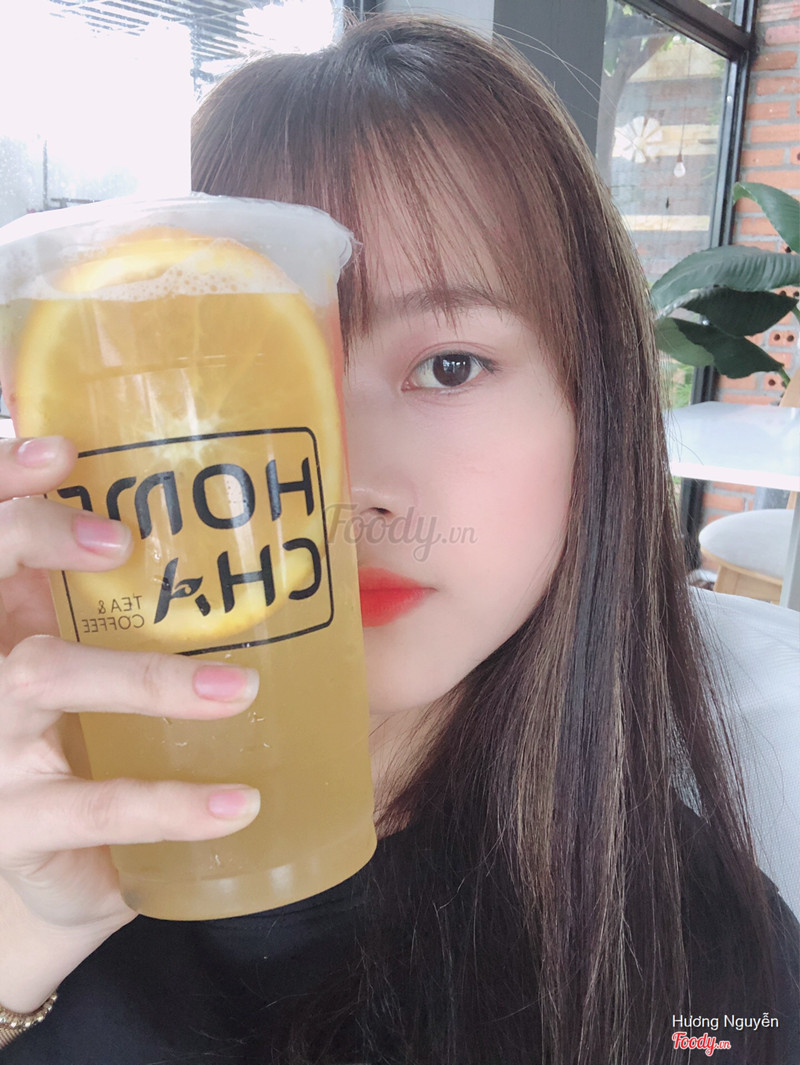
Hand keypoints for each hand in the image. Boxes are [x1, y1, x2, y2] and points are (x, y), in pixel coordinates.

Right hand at [0, 437, 260, 1008]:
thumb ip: (126, 610)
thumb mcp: (95, 672)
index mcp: (3, 622)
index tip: (63, 452)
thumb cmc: (86, 745)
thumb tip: (242, 544)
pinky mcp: (13, 827)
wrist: (52, 865)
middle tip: (120, 540)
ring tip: (239, 690)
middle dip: (39, 537)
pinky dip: (172, 802)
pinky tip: (239, 803)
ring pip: (46, 680)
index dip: (4, 483)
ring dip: (147, 678)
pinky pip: (95, 806)